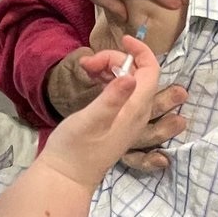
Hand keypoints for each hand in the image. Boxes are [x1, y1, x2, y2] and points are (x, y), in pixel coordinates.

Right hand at [36, 34, 163, 188]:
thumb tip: (132, 76)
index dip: (140, 51)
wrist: (66, 177)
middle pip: (139, 74)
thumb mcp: (91, 120)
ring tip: (86, 70)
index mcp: (135, 109)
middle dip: (117, 60)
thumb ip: (112, 98)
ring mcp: (129, 119)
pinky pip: (121, 93)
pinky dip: (109, 81)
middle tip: (89, 64)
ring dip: (111, 69)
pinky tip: (92, 81)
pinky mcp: (117, 123)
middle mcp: (138, 113)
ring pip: (130, 83)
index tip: (121, 39)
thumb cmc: (75, 148)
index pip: (151, 70)